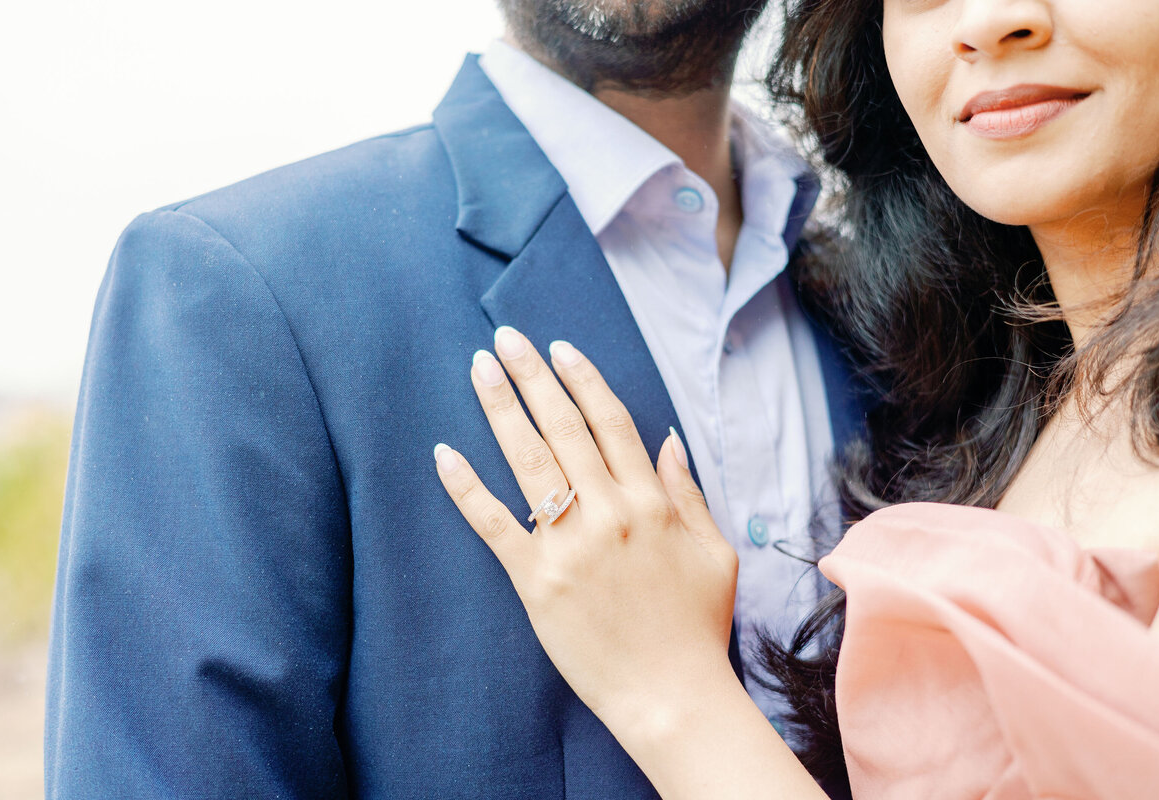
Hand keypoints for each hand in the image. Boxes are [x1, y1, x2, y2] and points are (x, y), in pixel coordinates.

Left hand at [434, 326, 739, 734]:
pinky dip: (467, 488)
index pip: (610, 422)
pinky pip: (494, 525)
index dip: (583, 379)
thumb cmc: (697, 626)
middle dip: (533, 376)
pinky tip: (444, 453)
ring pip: (529, 462)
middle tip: (506, 338)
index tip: (559, 348)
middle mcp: (609, 513)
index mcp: (652, 503)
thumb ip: (687, 492)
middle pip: (563, 428)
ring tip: (480, 368)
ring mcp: (569, 547)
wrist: (672, 696)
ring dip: (501, 409)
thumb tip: (665, 440)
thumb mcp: (714, 552)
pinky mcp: (536, 581)